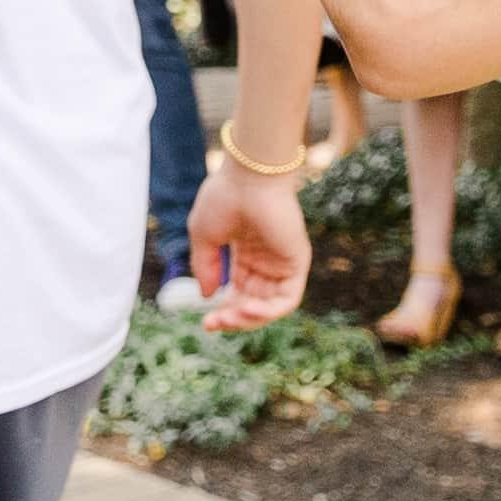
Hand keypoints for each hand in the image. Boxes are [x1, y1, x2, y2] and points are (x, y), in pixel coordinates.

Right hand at [183, 148, 312, 332]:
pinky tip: (247, 309)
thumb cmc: (224, 197)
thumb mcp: (203, 236)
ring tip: (228, 317)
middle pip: (253, 303)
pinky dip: (268, 312)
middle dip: (233, 319)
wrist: (248, 176)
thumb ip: (206, 267)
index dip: (223, 311)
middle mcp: (265, 259)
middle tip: (213, 324)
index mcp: (245, 252)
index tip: (205, 323)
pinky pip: (286, 299)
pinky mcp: (297, 262)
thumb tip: (208, 297)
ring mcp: (282, 261)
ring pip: (269, 306)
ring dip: (248, 319)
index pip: (238, 292)